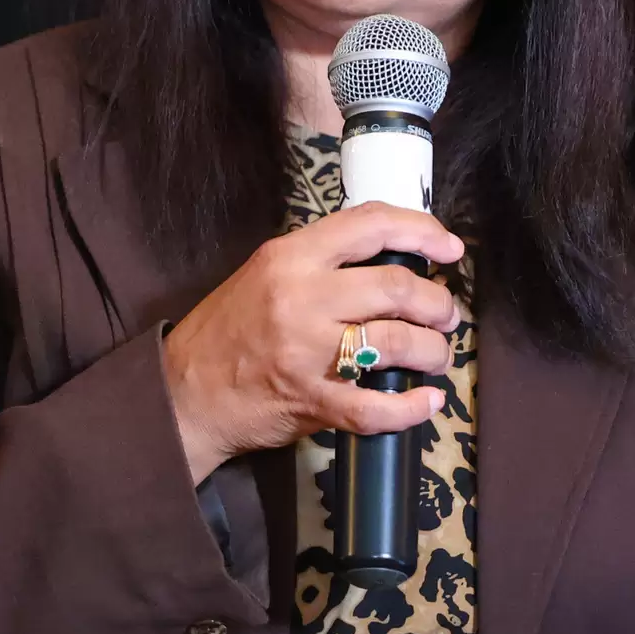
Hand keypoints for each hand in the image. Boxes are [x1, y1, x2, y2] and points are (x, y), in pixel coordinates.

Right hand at [161, 201, 464, 483]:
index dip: (421, 231)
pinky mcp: (311, 399)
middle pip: (395, 287)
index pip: (370, 225)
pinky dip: (411, 408)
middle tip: (446, 315)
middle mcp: (301, 296)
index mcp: (291, 257)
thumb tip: (391, 259)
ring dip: (432, 351)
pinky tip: (426, 403)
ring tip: (437, 356)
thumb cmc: (227, 329)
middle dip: (437, 302)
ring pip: (396, 342)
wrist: (185, 391)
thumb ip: (320, 263)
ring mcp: (307, 351)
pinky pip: (375, 407)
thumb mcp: (264, 274)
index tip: (450, 248)